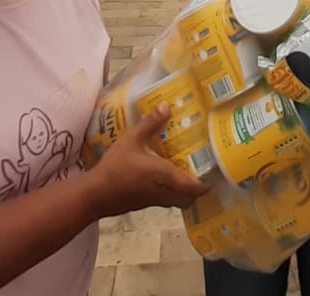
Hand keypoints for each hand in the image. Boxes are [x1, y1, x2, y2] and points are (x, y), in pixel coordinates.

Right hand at [86, 103, 209, 218]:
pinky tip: (160, 179)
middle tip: (197, 172)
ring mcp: (154, 201)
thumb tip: (167, 105)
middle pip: (189, 199)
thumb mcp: (133, 139)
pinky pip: (163, 201)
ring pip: (176, 202)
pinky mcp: (143, 205)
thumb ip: (151, 123)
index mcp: (167, 176)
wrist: (95, 194)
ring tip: (182, 173)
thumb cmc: (117, 166)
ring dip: (182, 192)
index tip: (214, 174)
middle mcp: (165, 192)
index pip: (195, 187)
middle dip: (196, 190)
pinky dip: (168, 193)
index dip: (206, 184)